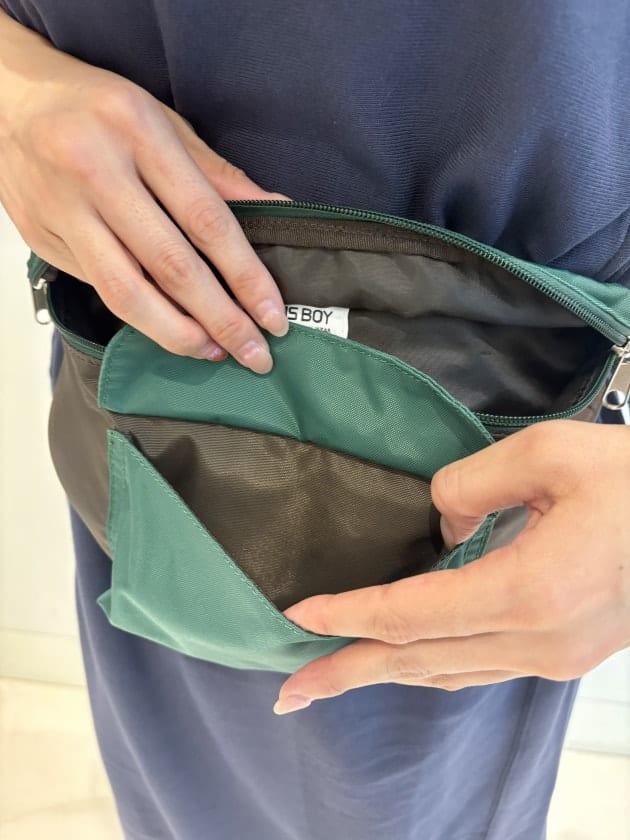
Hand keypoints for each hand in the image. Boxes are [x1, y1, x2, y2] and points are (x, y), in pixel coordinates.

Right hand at [0, 10, 288, 371]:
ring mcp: (63, 210)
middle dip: (221, 320)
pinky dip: (142, 317)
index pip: (206, 220)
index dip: (246, 277)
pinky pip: (100, 290)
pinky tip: (172, 329)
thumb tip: (277, 209)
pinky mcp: (43, 239)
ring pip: (127, 292)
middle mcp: (96, 172)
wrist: (9, 101)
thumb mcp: (165, 123)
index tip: (273, 315)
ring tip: (214, 352)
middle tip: (255, 354)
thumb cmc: (97, 108)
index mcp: (137, 132)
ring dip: (178, 333)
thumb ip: (219, 174)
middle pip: (170, 266)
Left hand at [274, 420, 629, 713]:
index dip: (351, 614)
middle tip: (292, 691)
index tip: (300, 617)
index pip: (413, 613)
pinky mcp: (564, 653)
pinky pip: (478, 667)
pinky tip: (406, 658)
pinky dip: (430, 664)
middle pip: (419, 660)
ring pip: (448, 672)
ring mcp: (554, 656)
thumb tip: (438, 523)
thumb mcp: (548, 454)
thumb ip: (471, 484)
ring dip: (386, 673)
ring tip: (335, 679)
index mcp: (530, 592)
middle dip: (350, 672)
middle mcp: (539, 640)